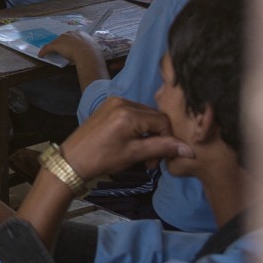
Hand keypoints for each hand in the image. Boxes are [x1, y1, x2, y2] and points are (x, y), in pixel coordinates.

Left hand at [42, 31, 109, 85]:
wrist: (88, 54)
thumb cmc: (94, 53)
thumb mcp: (95, 48)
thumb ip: (92, 49)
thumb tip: (94, 54)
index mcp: (81, 33)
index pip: (74, 36)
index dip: (72, 42)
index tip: (72, 46)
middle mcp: (71, 33)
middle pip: (64, 38)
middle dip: (63, 43)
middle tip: (62, 49)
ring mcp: (63, 38)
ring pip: (56, 42)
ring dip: (54, 47)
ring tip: (51, 51)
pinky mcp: (55, 45)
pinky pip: (48, 48)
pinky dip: (44, 51)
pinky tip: (41, 55)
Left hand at [58, 97, 191, 181]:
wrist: (72, 160)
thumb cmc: (102, 159)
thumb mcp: (134, 154)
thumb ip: (162, 148)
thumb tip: (190, 150)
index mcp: (129, 112)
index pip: (163, 121)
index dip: (168, 140)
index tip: (160, 160)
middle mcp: (122, 101)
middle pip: (154, 117)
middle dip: (158, 138)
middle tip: (151, 160)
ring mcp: (113, 102)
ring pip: (144, 116)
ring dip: (148, 135)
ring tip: (141, 155)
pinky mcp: (107, 107)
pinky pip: (132, 114)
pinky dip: (137, 129)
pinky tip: (131, 144)